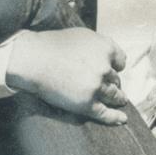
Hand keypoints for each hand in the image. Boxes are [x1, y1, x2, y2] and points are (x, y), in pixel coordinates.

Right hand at [7, 28, 130, 125]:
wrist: (33, 60)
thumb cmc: (53, 45)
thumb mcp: (81, 35)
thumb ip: (100, 45)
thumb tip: (112, 59)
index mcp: (105, 48)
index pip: (121, 61)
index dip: (116, 66)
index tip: (113, 70)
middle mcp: (104, 67)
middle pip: (116, 79)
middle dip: (114, 83)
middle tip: (114, 87)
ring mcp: (96, 87)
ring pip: (115, 95)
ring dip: (118, 98)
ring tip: (120, 101)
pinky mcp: (87, 104)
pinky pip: (105, 113)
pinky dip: (115, 117)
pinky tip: (122, 119)